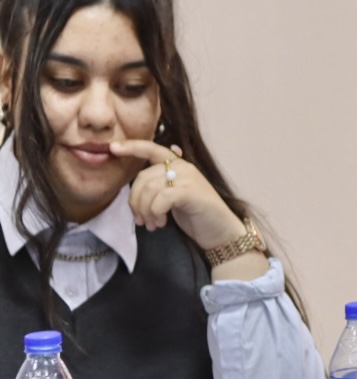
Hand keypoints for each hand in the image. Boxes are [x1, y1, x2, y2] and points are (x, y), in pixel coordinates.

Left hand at [108, 139, 245, 251]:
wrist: (220, 231)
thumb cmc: (196, 215)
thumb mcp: (173, 197)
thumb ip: (159, 185)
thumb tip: (138, 182)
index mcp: (178, 165)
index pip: (152, 149)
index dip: (132, 147)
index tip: (113, 148)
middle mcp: (183, 167)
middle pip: (143, 177)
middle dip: (135, 202)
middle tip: (141, 220)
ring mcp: (188, 178)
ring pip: (149, 189)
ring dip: (145, 211)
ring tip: (152, 224)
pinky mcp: (191, 192)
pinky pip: (160, 199)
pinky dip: (155, 213)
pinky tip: (162, 223)